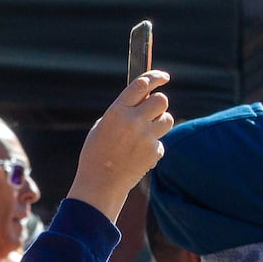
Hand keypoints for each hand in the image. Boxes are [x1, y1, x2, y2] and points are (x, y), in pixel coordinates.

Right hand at [66, 70, 172, 220]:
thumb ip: (122, 113)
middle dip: (158, 104)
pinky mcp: (154, 151)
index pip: (142, 84)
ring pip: (167, 119)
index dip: (156, 77)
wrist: (99, 184)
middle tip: (151, 111)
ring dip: (159, 122)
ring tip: (144, 134)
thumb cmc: (95, 154)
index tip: (163, 77)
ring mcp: (146, 137)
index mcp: (117, 112)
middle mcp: (133, 121)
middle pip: (161, 100)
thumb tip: (142, 101)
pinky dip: (152, 147)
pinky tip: (137, 156)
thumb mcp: (101, 127)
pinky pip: (160, 142)